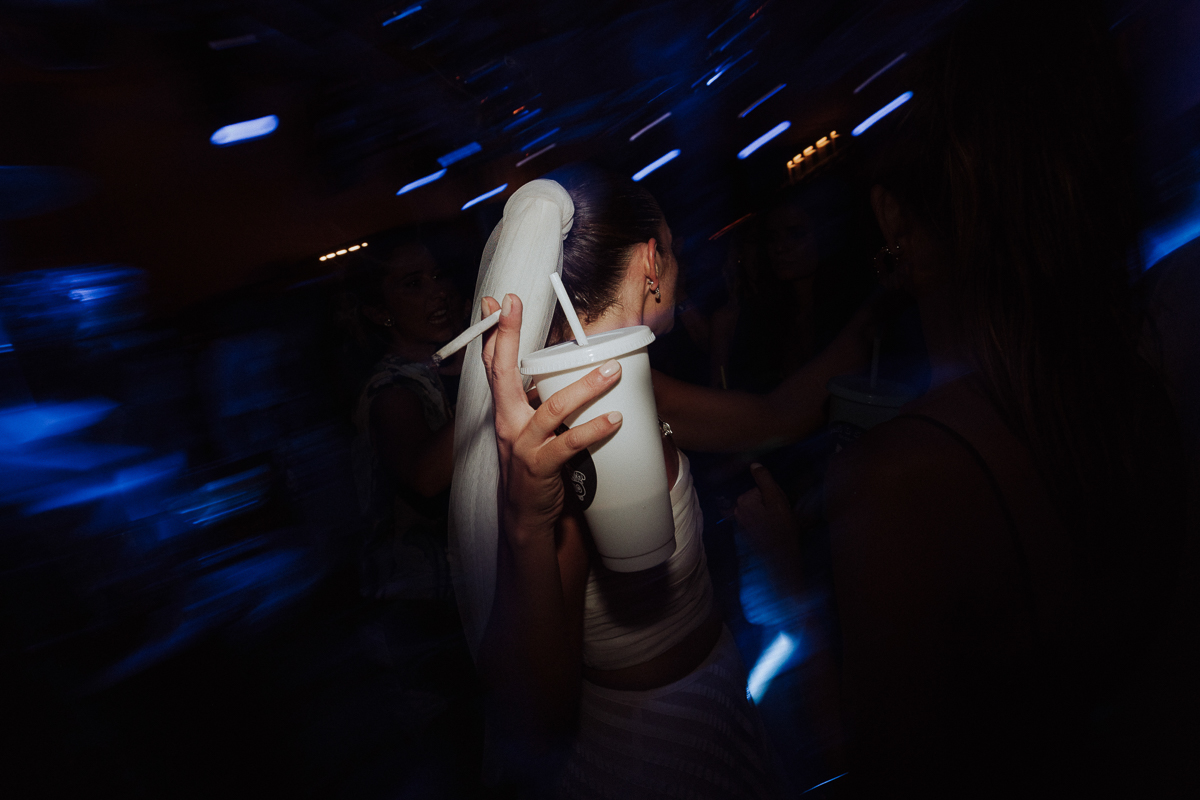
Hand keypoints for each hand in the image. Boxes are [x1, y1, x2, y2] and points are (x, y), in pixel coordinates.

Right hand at [481, 293, 623, 543]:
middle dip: (506, 336)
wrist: (525, 517)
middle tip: (514, 305)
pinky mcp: (541, 467)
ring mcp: (523, 445)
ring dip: (585, 387)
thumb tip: (571, 370)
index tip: (496, 300)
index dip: (494, 332)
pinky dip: (594, 429)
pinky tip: (615, 419)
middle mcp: (508, 423)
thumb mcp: (531, 429)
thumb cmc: (535, 467)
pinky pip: (570, 444)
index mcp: (506, 410)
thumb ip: (543, 401)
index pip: (495, 364)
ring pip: (552, 408)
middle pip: (503, 373)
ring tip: (613, 371)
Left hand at [735, 464, 799, 559]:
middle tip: (780, 517)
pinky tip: (773, 532)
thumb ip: (765, 480)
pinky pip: (758, 521)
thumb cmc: (781, 530)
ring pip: (760, 510)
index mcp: (744, 500)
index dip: (774, 495)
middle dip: (770, 504)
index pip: (762, 488)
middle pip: (759, 498)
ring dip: (769, 514)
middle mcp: (738, 511)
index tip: (779, 506)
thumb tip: (754, 464)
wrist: (780, 559)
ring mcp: (741, 523)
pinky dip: (765, 524)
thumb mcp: (777, 500)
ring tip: (777, 526)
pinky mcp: (746, 533)